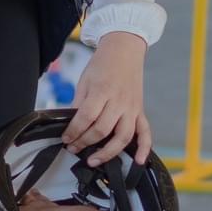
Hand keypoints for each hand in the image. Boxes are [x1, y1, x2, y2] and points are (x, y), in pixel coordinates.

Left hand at [66, 32, 151, 166]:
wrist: (124, 50)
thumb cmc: (103, 64)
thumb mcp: (85, 81)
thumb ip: (79, 103)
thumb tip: (71, 124)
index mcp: (102, 91)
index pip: (86, 117)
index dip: (74, 131)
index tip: (66, 138)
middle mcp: (119, 101)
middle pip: (102, 129)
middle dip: (84, 142)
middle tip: (73, 148)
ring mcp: (132, 108)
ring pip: (123, 136)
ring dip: (108, 152)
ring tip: (93, 160)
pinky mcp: (140, 111)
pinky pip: (145, 132)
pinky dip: (144, 148)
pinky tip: (139, 161)